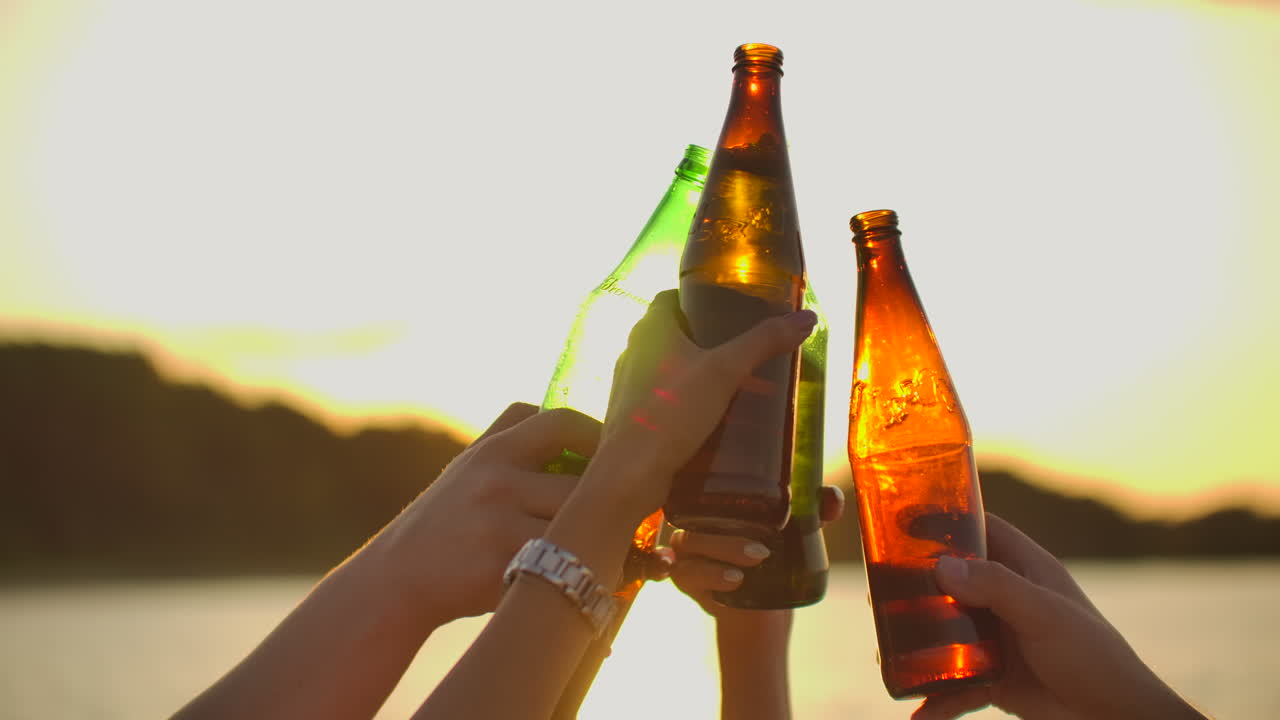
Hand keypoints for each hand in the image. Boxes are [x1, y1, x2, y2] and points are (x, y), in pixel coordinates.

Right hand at [369, 402, 600, 625]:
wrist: (394, 579)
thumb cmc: (444, 523)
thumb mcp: (468, 468)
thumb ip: (512, 440)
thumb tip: (577, 426)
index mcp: (492, 450)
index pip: (561, 422)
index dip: (597, 436)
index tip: (612, 458)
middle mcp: (496, 479)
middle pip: (583, 482)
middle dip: (605, 503)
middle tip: (623, 518)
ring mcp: (498, 523)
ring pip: (578, 526)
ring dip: (599, 541)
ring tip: (604, 551)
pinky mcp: (500, 566)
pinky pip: (561, 566)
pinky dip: (577, 575)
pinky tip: (577, 581)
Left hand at [586, 289, 818, 525]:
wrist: (630, 474)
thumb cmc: (671, 414)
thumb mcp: (725, 371)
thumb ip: (764, 342)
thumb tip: (806, 318)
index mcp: (650, 330)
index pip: (671, 298)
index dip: (697, 298)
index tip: (728, 306)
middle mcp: (633, 354)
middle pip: (673, 335)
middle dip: (705, 340)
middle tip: (742, 349)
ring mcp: (629, 388)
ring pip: (667, 371)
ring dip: (696, 374)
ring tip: (734, 384)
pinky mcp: (633, 420)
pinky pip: (663, 402)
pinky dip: (686, 403)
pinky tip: (712, 419)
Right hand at [659, 485, 845, 617]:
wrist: (764, 610)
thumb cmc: (776, 558)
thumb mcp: (798, 532)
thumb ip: (814, 512)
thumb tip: (832, 500)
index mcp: (718, 504)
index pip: (704, 486)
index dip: (710, 484)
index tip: (736, 494)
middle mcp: (697, 523)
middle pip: (698, 519)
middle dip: (727, 538)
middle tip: (761, 552)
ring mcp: (688, 551)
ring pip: (688, 545)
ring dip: (718, 556)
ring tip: (745, 572)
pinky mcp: (686, 580)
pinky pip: (680, 574)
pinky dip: (697, 574)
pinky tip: (725, 580)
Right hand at [912, 513, 1206, 719]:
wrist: (1116, 718)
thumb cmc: (1094, 657)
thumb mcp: (1045, 615)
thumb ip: (997, 587)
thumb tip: (942, 567)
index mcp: (1026, 569)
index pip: (982, 530)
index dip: (946, 520)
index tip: (903, 519)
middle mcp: (1008, 599)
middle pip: (952, 581)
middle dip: (917, 586)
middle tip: (878, 590)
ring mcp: (1000, 639)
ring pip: (947, 633)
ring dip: (918, 644)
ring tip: (885, 651)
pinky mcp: (996, 678)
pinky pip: (956, 685)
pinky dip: (936, 698)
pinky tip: (916, 712)